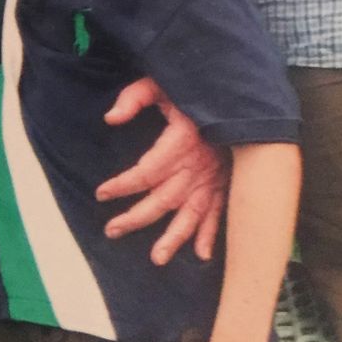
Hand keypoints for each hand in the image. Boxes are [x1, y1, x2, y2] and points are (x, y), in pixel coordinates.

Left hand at [97, 78, 228, 263]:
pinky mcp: (227, 180)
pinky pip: (219, 211)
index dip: (122, 184)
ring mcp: (214, 176)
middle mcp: (197, 165)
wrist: (240, 94)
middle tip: (112, 230)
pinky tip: (202, 254)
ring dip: (174, 238)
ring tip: (156, 258)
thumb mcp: (162, 83)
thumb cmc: (196, 87)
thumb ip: (135, 97)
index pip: (146, 172)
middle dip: (136, 217)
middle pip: (163, 199)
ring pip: (192, 213)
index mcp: (180, 142)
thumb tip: (110, 118)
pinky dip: (212, 233)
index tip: (102, 192)